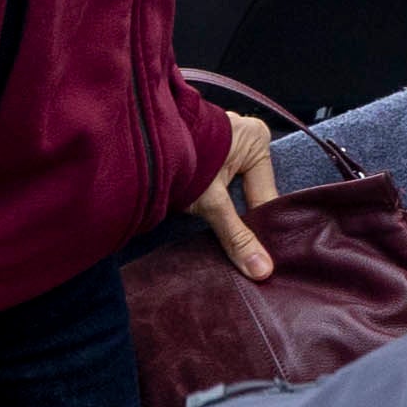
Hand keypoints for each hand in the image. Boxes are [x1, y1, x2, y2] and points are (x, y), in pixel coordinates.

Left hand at [193, 108, 278, 280]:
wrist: (139, 136)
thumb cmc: (179, 159)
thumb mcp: (211, 201)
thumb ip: (236, 235)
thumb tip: (262, 269)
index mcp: (257, 140)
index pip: (267, 197)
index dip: (261, 227)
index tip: (261, 256)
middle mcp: (246, 136)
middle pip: (251, 193)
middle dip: (243, 219)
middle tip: (245, 255)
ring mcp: (226, 141)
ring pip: (236, 189)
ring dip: (228, 211)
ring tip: (224, 238)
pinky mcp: (209, 150)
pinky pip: (222, 182)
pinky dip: (216, 200)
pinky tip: (211, 219)